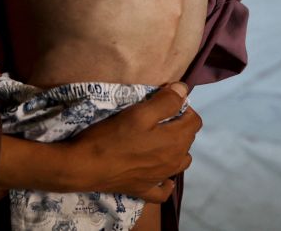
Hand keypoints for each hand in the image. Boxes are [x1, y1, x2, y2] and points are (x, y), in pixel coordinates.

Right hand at [63, 82, 201, 202]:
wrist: (85, 166)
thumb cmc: (112, 137)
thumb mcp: (138, 113)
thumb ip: (165, 102)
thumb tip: (184, 90)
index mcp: (175, 141)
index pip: (195, 121)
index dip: (183, 108)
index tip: (165, 102)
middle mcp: (173, 162)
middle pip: (188, 140)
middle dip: (178, 125)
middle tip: (156, 117)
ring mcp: (160, 178)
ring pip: (180, 162)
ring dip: (175, 149)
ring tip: (157, 140)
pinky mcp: (145, 190)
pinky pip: (163, 190)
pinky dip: (165, 182)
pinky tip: (160, 176)